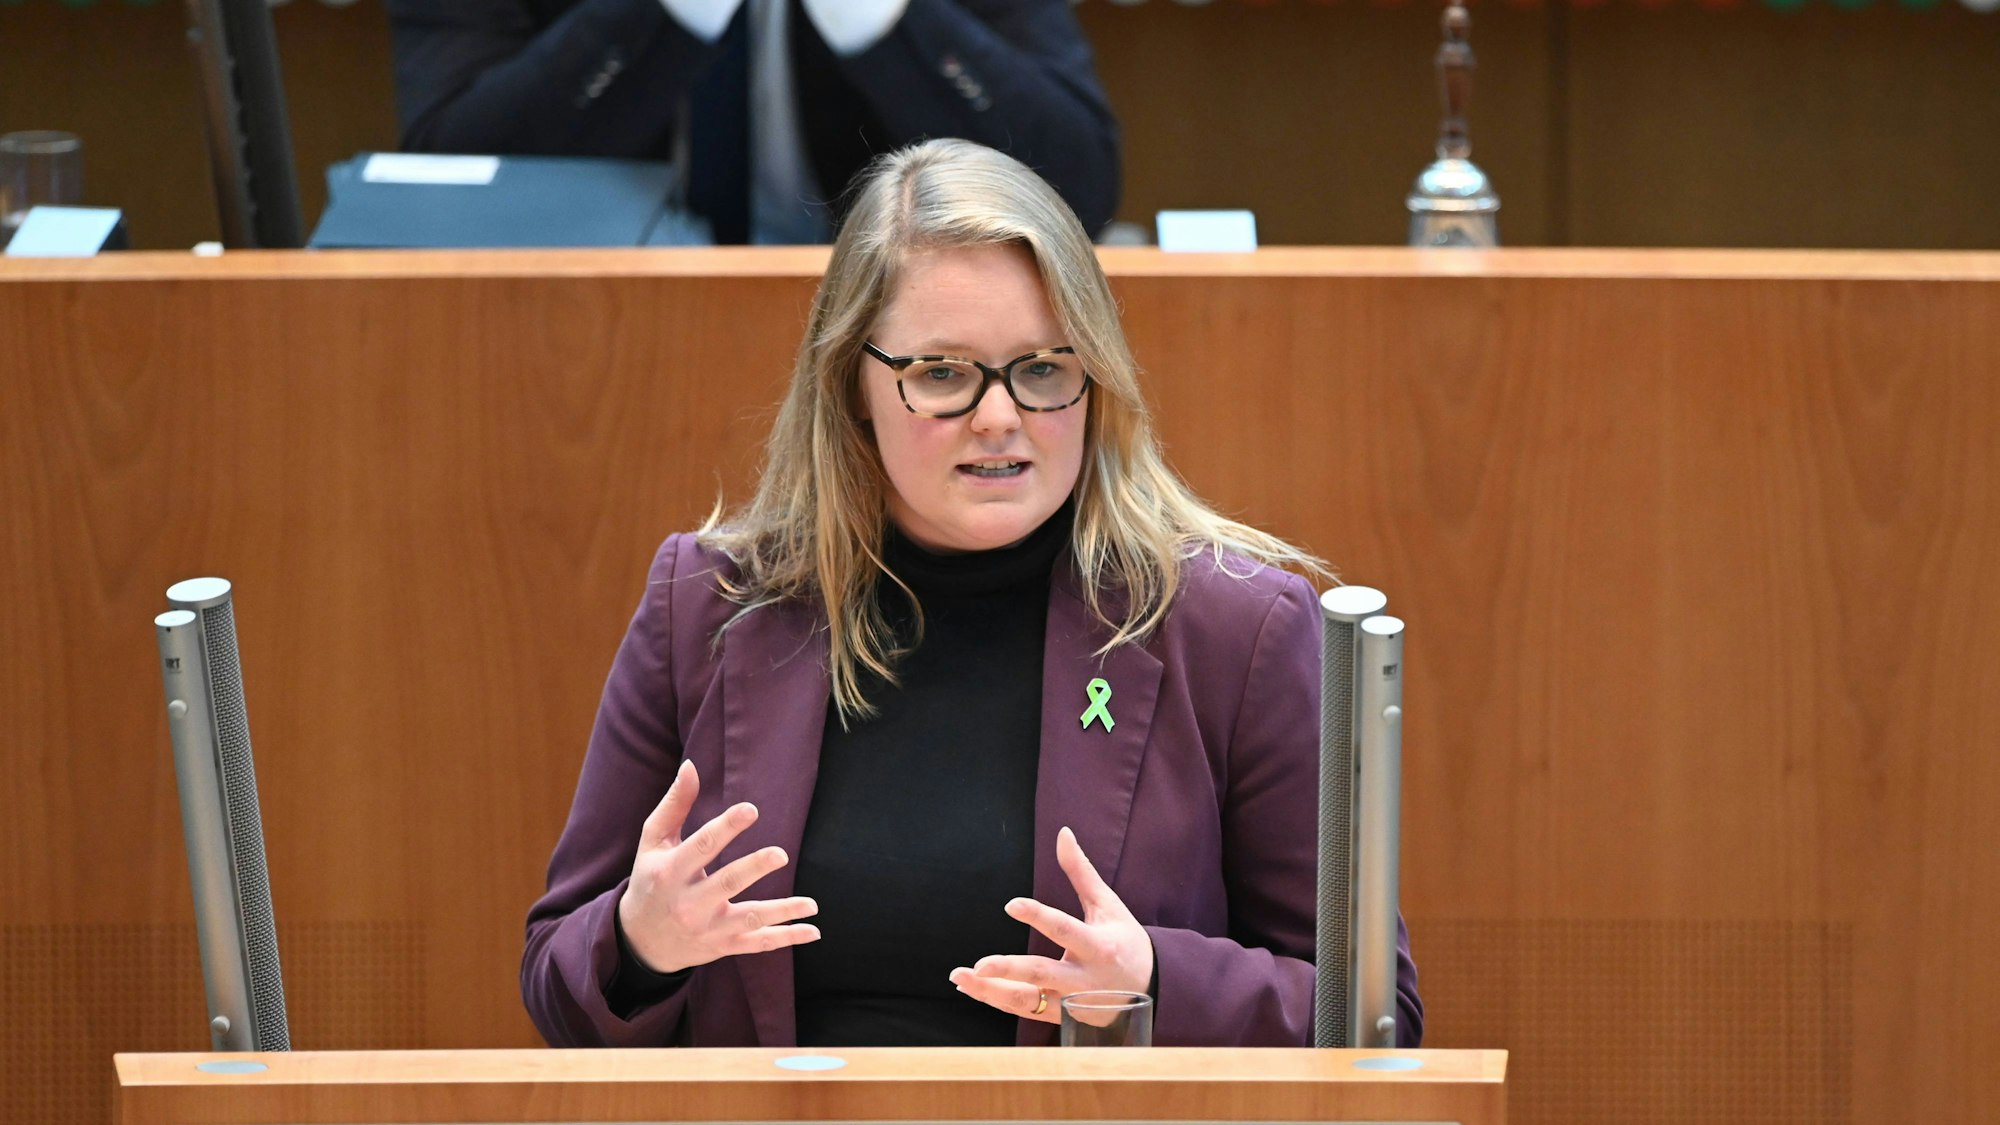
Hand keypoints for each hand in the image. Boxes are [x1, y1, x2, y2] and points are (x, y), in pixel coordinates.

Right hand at [616, 760, 820, 974]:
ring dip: (782, 911)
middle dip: (754, 869)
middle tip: (781, 854)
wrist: (641, 941)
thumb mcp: (654, 842)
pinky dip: (786, 938)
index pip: (701, 847)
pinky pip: (757, 944)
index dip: (726, 828)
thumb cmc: (651, 879)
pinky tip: (813, 931)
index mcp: (670, 872)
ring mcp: (707, 928)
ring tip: (813, 904)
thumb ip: (675, 805)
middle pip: (726, 883)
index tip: (750, 810)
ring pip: (748, 919)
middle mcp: (689, 903)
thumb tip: (691, 766)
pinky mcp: (722, 945)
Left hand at [949, 826, 1152, 1023]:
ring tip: (961, 978)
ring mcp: (1073, 1002)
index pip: (1064, 929)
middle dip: (1009, 970)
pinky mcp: (1064, 1017)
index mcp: (1099, 945)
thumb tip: (1063, 832)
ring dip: (992, 992)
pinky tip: (973, 988)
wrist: (1151, 988)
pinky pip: (1027, 1011)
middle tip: (978, 965)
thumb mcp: (1108, 905)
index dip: (1038, 916)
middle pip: (1042, 973)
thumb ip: (1081, 871)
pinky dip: (998, 1000)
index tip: (1011, 904)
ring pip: (1028, 1000)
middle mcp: (1084, 977)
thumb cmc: (1125, 939)